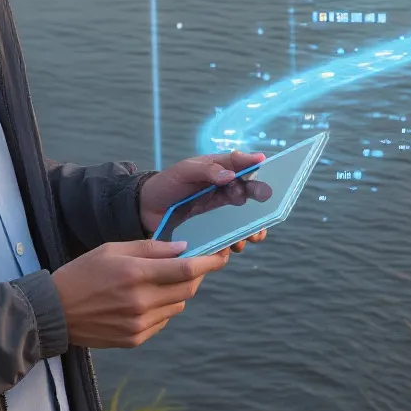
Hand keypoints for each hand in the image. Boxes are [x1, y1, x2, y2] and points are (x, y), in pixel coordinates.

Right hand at [50, 239, 231, 348]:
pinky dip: (162, 309)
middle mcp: (141, 301)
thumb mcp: (112, 249)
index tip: (221, 256)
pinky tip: (144, 301)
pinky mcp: (135, 339)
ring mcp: (139, 324)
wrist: (54, 313)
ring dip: (177, 292)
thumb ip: (150, 248)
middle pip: (187, 289)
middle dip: (196, 276)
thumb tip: (183, 248)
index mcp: (136, 274)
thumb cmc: (82, 273)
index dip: (209, 262)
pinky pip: (163, 322)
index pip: (186, 269)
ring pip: (178, 306)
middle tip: (192, 265)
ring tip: (159, 282)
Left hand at [138, 151, 270, 236]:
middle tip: (265, 200)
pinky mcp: (214, 228)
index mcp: (219, 170)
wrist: (145, 210)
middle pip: (249, 191)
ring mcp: (220, 210)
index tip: (263, 164)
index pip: (241, 165)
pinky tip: (235, 246)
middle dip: (260, 196)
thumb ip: (207, 170)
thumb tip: (231, 175)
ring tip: (254, 234)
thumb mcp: (184, 171)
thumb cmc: (166, 184)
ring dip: (254, 225)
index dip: (252, 164)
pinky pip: (230, 235)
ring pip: (245, 216)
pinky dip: (236, 241)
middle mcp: (224, 189)